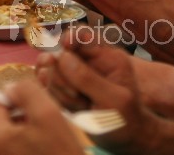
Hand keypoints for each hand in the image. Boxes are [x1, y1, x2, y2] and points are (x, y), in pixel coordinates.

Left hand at [0, 78, 84, 154]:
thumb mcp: (48, 115)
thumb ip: (26, 92)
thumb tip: (10, 88)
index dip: (15, 99)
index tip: (36, 109)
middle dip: (18, 119)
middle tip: (44, 128)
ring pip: (5, 139)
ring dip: (23, 136)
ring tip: (46, 144)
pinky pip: (9, 153)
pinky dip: (22, 150)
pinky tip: (41, 154)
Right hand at [45, 28, 162, 152]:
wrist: (124, 139)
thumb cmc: (126, 120)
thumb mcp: (113, 100)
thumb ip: (88, 79)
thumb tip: (62, 56)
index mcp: (107, 56)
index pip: (82, 34)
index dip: (68, 38)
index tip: (64, 48)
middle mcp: (88, 61)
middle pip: (60, 54)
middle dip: (65, 78)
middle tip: (80, 97)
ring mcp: (74, 73)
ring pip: (50, 71)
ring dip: (61, 91)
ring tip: (81, 106)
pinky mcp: (64, 85)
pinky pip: (47, 84)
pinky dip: (54, 96)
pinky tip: (68, 107)